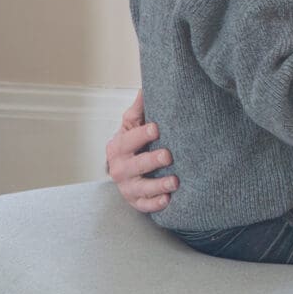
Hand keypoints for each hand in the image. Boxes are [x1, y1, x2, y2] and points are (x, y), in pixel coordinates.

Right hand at [106, 90, 176, 214]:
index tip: (157, 128)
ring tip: (174, 182)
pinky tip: (168, 199)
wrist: (126, 171)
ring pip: (142, 188)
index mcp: (118, 147)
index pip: (129, 140)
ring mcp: (127, 187)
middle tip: (168, 155)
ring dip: (158, 185)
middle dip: (151, 160)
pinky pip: (145, 205)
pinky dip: (155, 204)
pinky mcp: (136, 201)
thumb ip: (137, 110)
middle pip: (135, 165)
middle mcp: (119, 168)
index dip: (142, 134)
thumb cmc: (132, 144)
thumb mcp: (131, 127)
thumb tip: (145, 88)